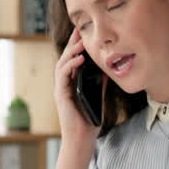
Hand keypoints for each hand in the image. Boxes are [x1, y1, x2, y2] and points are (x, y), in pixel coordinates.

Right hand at [54, 28, 98, 145]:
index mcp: (72, 83)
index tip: (85, 33)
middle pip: (67, 58)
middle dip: (73, 43)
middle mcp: (64, 83)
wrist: (81, 139)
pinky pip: (63, 75)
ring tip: (81, 42)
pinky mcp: (60, 94)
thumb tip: (108, 69)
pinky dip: (71, 65)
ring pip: (63, 64)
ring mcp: (61, 88)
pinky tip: (80, 59)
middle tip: (79, 29)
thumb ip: (100, 84)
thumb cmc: (89, 120)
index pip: (74, 60)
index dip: (78, 46)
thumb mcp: (98, 97)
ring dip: (72, 51)